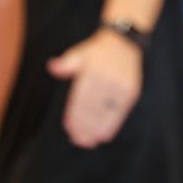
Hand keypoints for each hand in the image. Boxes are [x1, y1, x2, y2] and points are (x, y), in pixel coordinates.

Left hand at [47, 29, 142, 148]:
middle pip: (93, 107)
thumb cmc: (97, 51)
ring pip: (106, 112)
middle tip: (76, 139)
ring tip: (87, 142)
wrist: (124, 41)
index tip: (69, 128)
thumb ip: (66, 63)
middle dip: (84, 125)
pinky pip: (120, 112)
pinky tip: (103, 135)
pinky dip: (112, 125)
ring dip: (96, 129)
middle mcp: (107, 79)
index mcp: (93, 70)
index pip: (82, 97)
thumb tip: (52, 67)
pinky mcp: (131, 91)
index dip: (75, 114)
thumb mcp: (80, 53)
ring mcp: (120, 86)